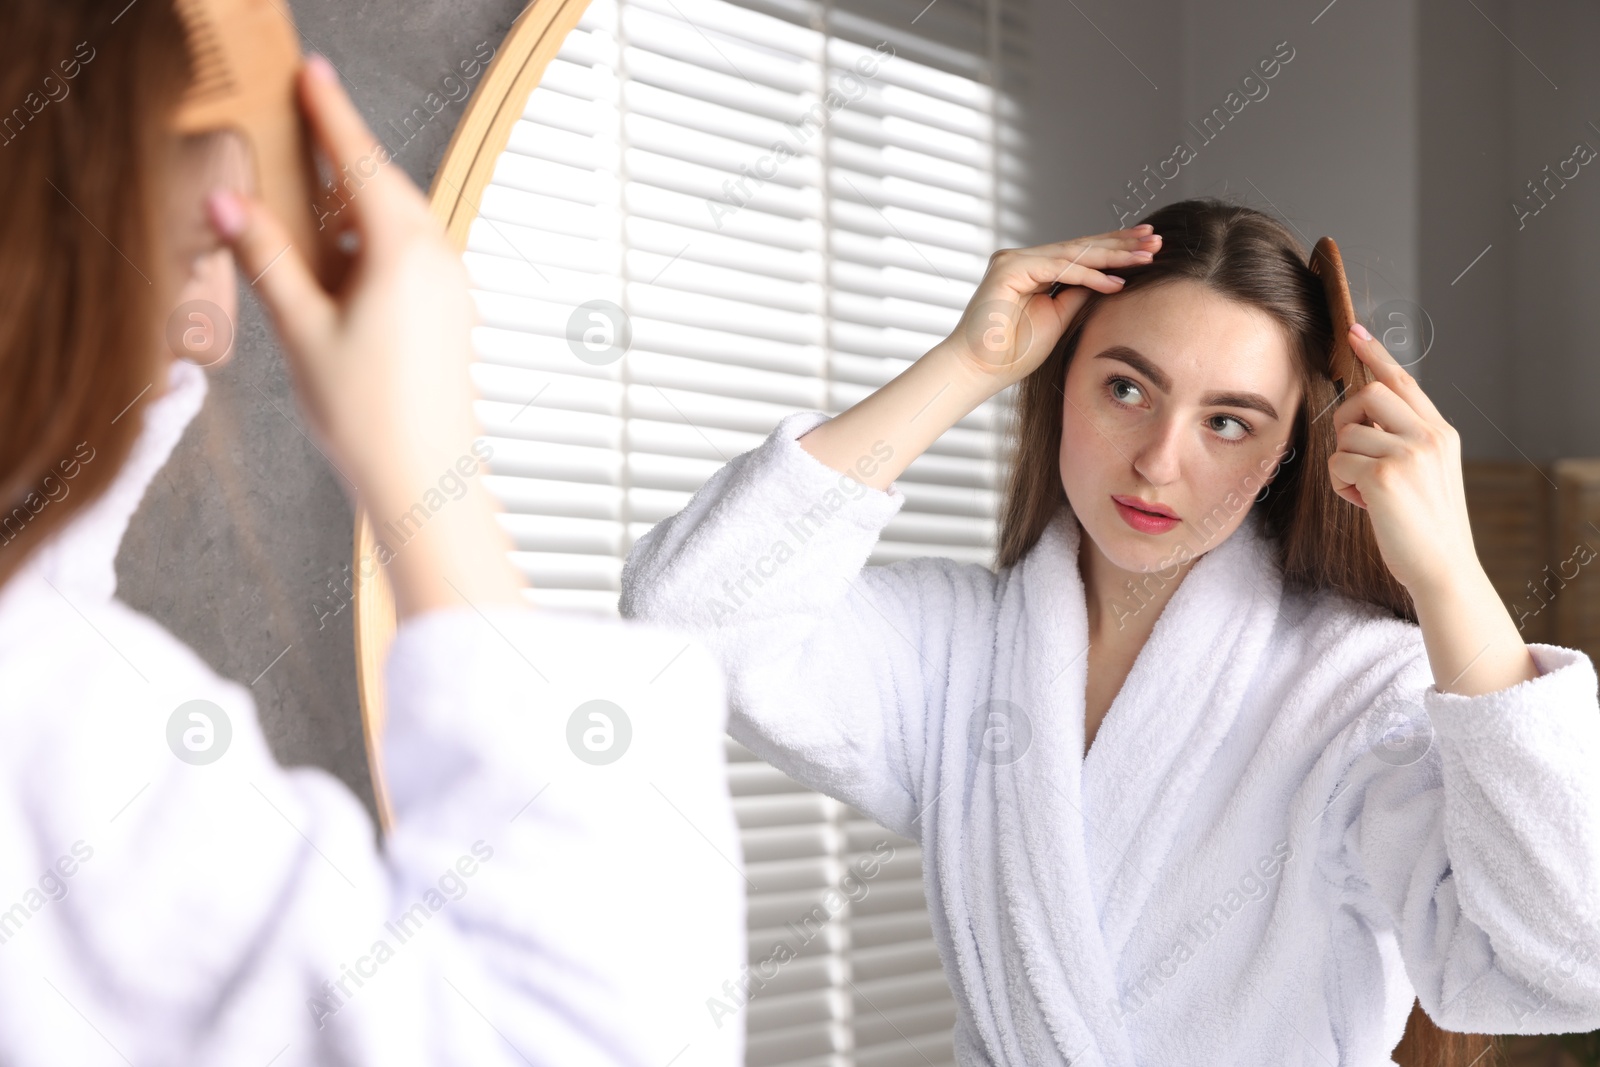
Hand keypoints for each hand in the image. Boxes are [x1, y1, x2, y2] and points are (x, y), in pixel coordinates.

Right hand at [205, 54, 523, 617]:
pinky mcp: (453, 316)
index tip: (314, 75)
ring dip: (354, 214)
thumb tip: (232, 206)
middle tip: (304, 134)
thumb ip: (267, 259)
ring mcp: (453, 289)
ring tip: (309, 228)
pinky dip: (373, 249)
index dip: (331, 114)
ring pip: (399, 225)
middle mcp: (440, 262)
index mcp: (404, 252)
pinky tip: (342, 275)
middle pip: (384, 188)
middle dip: (342, 162)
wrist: (426, 485)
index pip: (360, 162)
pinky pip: (412, 259)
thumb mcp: (301, 331)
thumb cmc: (372, 419)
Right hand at [942, 226, 1160, 386]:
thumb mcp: (1060, 318)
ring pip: (1073, 253)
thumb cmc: (1013, 353)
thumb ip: (1080, 294)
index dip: (1115, 250)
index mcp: (1034, 270)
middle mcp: (1024, 260)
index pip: (1082, 255)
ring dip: (1112, 255)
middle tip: (1156, 237)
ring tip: (1147, 255)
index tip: (1149, 249)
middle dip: (1120, 243)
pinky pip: (1057, 268)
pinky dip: (1088, 275)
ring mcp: (1015, 260)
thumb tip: (1111, 277)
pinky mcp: (1008, 268)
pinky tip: (1116, 281)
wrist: (979, 370)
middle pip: (1081, 247)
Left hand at [1328, 322, 1476, 596]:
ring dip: (1345, 465)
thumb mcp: (1425, 474)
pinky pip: (1338, 463)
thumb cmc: (1425, 527)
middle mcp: (1429, 436)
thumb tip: (1360, 421)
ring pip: (1347, 434)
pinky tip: (1365, 506)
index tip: (1356, 332)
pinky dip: (1341, 486)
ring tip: (1368, 493)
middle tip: (1354, 454)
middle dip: (1347, 420)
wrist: (1443, 569)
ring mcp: (1409, 453)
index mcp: (1441, 433)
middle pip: (1367, 395)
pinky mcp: (1385, 476)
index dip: (1377, 355)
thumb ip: (1403, 442)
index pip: (1404, 382)